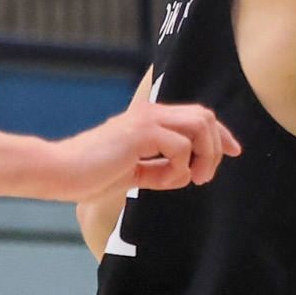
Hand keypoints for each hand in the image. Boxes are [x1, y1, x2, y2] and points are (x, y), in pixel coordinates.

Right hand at [52, 97, 236, 202]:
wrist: (60, 173)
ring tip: (192, 179)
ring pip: (199, 125)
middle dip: (216, 146)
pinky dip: (179, 168)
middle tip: (205, 177)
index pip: (196, 116)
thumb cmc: (90, 176)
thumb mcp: (134, 173)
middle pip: (204, 116)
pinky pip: (180, 147)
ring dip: (203, 155)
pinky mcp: (141, 133)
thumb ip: (159, 169)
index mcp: (148, 120)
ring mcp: (146, 120)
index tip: (235, 152)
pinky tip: (161, 181)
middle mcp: (150, 114)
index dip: (220, 134)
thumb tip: (186, 173)